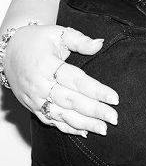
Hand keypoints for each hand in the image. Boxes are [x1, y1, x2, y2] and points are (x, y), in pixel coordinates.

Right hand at [4, 24, 118, 135]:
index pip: (76, 81)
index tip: (115, 98)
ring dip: (84, 124)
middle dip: (94, 111)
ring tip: (103, 129)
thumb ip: (80, 40)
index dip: (96, 90)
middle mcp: (40, 85)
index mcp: (47, 65)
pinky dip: (67, 128)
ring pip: (62, 115)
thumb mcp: (58, 33)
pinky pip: (50, 121)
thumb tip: (100, 43)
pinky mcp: (32, 107)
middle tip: (114, 118)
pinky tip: (85, 132)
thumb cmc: (36, 40)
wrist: (7, 51)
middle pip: (71, 101)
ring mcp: (35, 98)